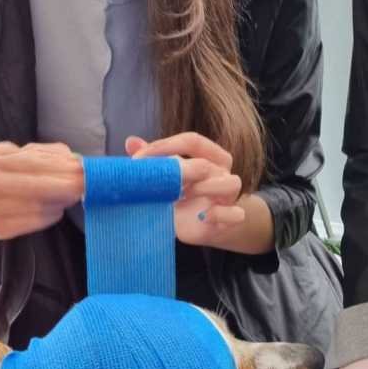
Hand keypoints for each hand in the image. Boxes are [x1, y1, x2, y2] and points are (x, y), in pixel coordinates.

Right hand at [0, 142, 83, 240]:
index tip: (85, 170)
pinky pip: (35, 222)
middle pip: (37, 186)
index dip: (63, 167)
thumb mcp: (19, 155)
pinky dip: (51, 215)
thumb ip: (47, 154)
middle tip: (86, 185)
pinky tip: (55, 209)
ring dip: (61, 201)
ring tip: (69, 196)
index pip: (35, 163)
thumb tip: (76, 160)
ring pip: (39, 206)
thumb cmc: (5, 175)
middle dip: (67, 185)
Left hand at [126, 133, 244, 246]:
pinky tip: (203, 217)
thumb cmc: (186, 198)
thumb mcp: (169, 179)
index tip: (138, 160)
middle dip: (184, 169)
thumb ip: (154, 161)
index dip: (165, 146)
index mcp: (209, 156)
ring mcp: (229, 196)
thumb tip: (131, 141)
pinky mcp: (230, 219)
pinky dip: (221, 214)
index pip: (192, 141)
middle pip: (210, 163)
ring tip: (184, 195)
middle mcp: (222, 172)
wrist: (203, 227)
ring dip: (207, 187)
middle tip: (160, 180)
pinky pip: (236, 214)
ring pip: (232, 183)